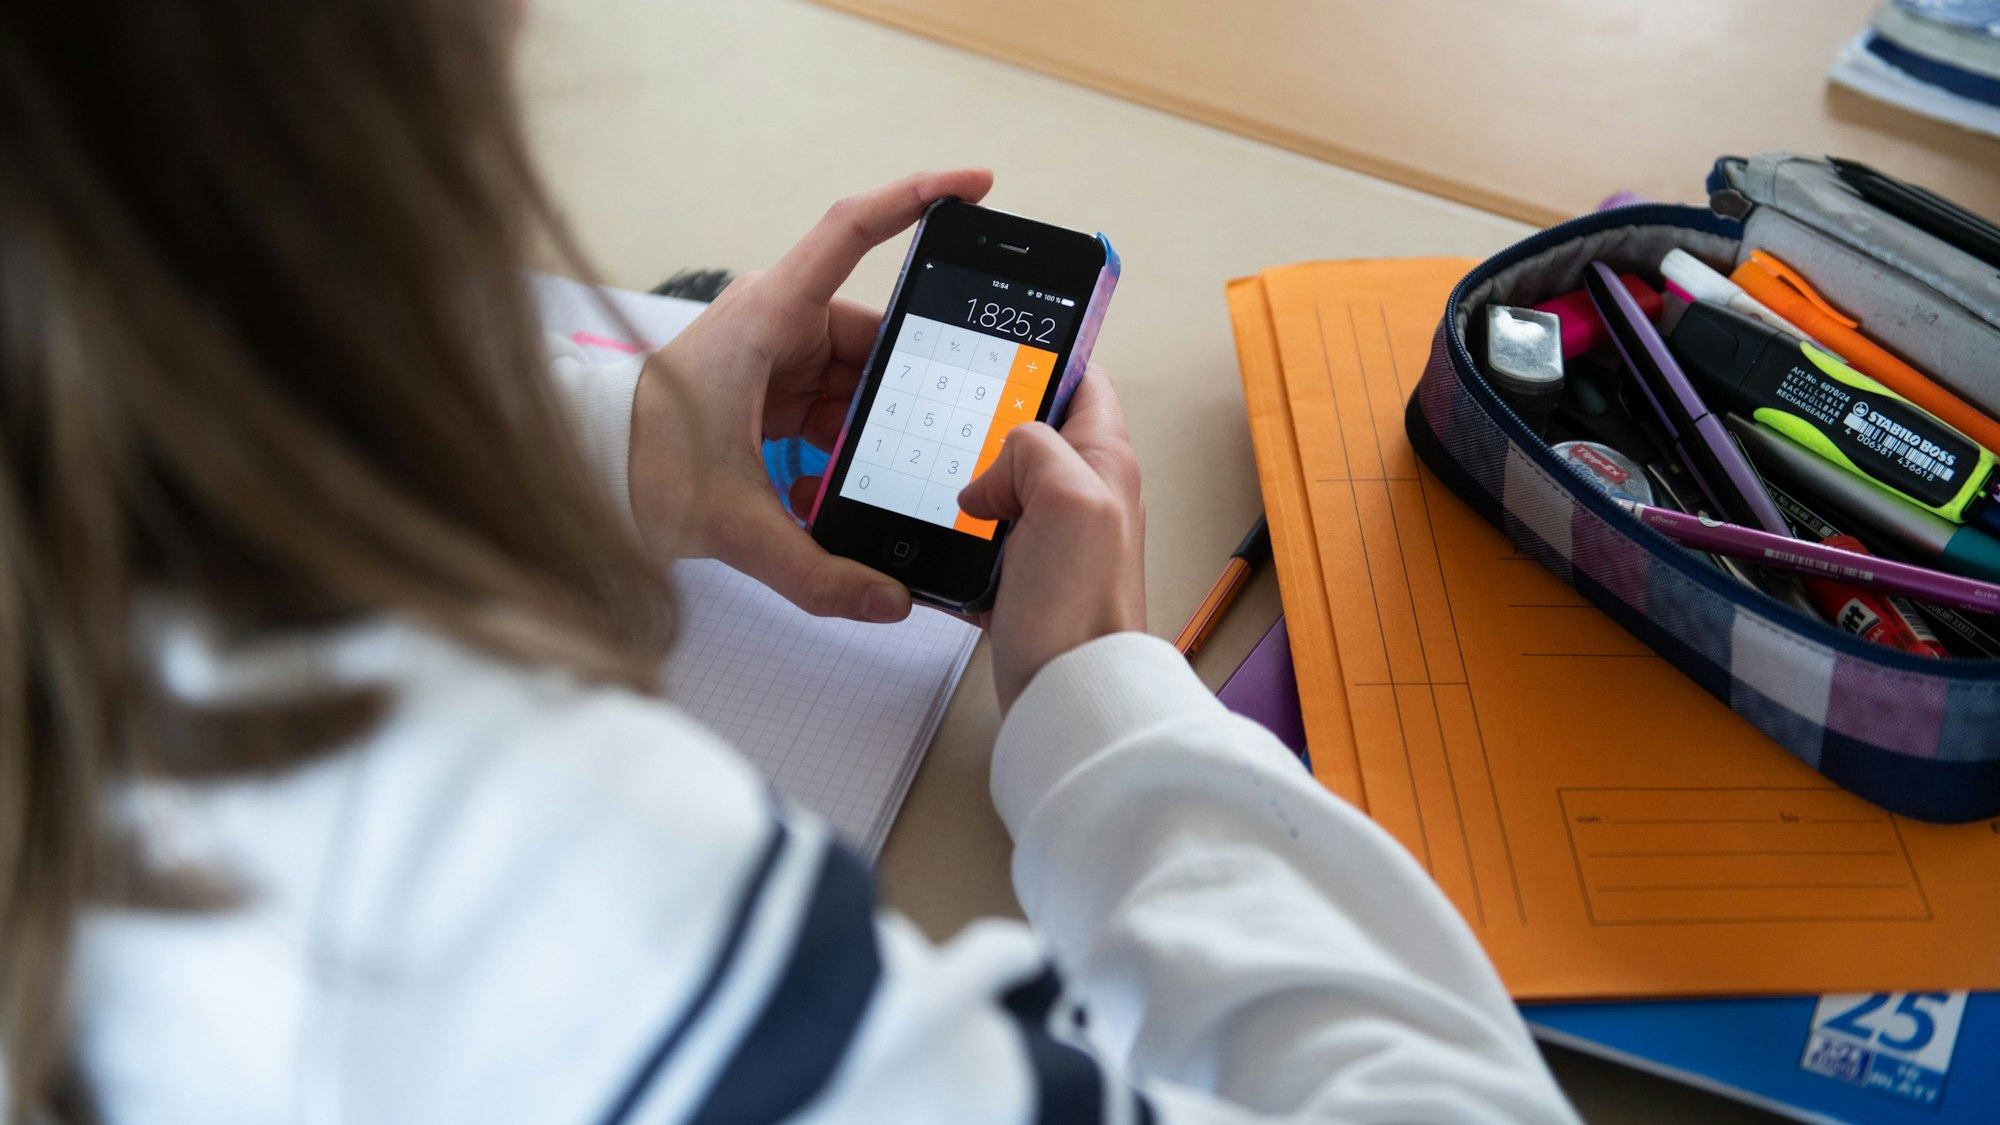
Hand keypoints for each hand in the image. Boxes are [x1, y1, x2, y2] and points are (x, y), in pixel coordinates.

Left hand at [632, 168, 994, 621]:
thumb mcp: (733, 526)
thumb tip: (887, 600)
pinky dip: (854, 436)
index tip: (976, 186)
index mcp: (767, 317)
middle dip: (914, 380)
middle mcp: (774, 321)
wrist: (584, 478)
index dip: (917, 198)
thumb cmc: (638, 469)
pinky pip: (837, 400)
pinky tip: (862, 476)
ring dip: (881, 419)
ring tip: (903, 466)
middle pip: (875, 333)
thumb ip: (815, 573)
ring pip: (860, 373)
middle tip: (957, 419)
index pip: (851, 232)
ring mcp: (775, 352)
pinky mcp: (772, 386)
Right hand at [956, 368, 1145, 710]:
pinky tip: (937, 541)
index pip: (1082, 380)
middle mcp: (1081, 493)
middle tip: (954, 429)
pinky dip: (953, 537)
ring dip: (964, 484)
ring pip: (996, 484)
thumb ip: (1035, 449)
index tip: (998, 355)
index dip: (1043, 361)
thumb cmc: (1082, 609)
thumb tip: (994, 467)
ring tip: (938, 485)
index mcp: (1104, 461)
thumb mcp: (1070, 498)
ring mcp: (1049, 535)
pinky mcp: (1018, 574)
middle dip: (986, 427)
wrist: (1066, 695)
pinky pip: (976, 537)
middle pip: (1027, 431)